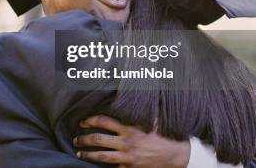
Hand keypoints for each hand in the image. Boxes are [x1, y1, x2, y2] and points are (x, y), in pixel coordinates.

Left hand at [73, 115, 189, 167]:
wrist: (180, 155)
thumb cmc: (166, 135)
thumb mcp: (153, 119)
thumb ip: (140, 110)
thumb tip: (132, 95)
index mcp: (129, 127)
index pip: (103, 121)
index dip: (89, 120)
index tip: (82, 122)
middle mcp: (126, 142)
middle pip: (97, 139)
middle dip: (82, 139)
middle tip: (75, 139)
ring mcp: (127, 157)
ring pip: (100, 156)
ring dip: (87, 155)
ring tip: (79, 153)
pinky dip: (103, 167)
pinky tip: (95, 166)